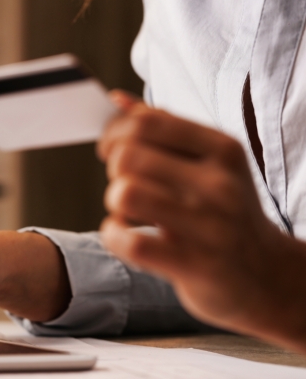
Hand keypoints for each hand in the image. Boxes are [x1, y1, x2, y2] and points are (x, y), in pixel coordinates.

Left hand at [97, 91, 305, 352]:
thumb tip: (116, 101)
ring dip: (114, 204)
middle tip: (126, 184)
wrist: (267, 277)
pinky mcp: (194, 264)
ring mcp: (209, 226)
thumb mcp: (210, 165)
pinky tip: (127, 238)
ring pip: (125, 193)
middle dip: (114, 170)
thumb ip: (164, 130)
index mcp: (223, 150)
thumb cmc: (226, 214)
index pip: (147, 122)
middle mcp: (220, 184)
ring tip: (128, 213)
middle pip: (128, 156)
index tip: (111, 150)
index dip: (115, 134)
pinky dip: (114, 237)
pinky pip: (130, 241)